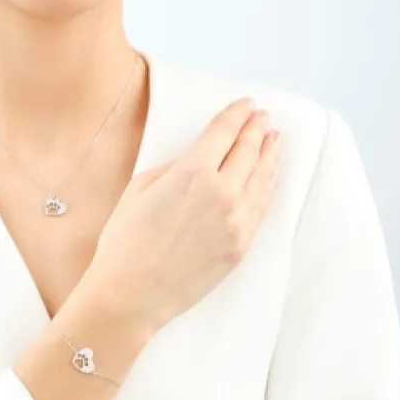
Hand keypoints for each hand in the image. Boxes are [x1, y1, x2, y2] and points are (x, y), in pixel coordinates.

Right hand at [79, 98, 280, 333]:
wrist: (132, 293)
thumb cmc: (126, 241)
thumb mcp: (141, 188)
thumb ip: (173, 168)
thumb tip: (194, 162)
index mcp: (192, 172)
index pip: (224, 133)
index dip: (236, 115)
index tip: (246, 105)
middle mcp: (222, 193)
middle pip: (248, 151)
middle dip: (256, 130)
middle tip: (262, 118)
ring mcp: (236, 222)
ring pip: (261, 179)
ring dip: (269, 155)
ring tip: (274, 140)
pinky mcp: (240, 246)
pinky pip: (260, 208)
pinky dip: (266, 187)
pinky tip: (267, 178)